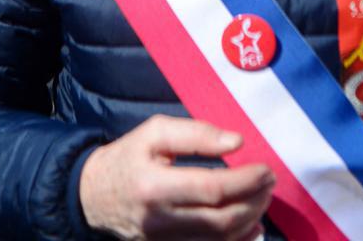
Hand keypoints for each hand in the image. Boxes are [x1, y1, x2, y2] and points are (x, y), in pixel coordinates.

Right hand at [79, 115, 274, 239]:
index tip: (265, 167)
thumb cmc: (128, 156)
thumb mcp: (155, 132)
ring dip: (250, 219)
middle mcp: (160, 221)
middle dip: (254, 201)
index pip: (211, 189)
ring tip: (264, 197)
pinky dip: (236, 240)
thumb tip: (236, 142)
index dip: (244, 180)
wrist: (92, 195)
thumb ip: (196, 133)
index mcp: (155, 186)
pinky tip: (251, 225)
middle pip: (220, 221)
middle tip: (270, 180)